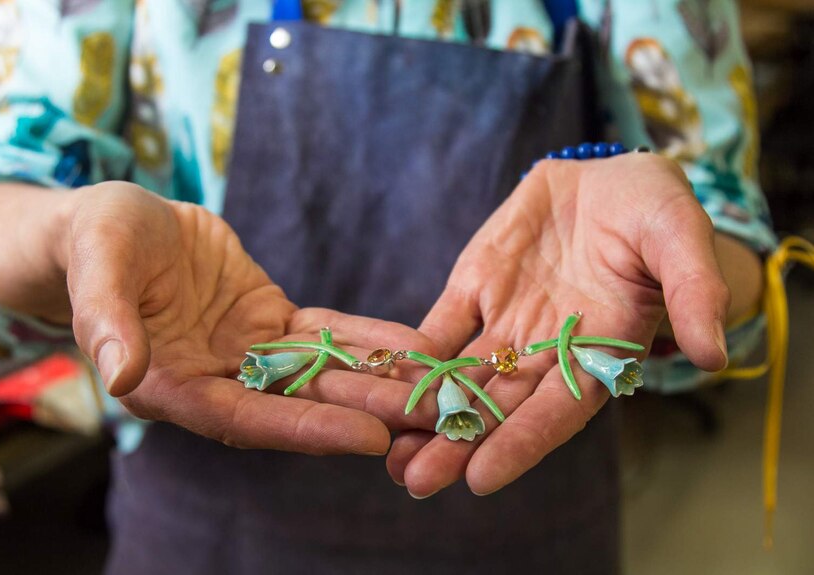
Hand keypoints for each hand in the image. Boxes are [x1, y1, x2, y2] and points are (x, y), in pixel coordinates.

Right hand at [0, 180, 436, 454]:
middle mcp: (215, 380)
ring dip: (378, 381)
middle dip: (362, 411)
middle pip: (296, 405)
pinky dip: (367, 340)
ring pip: (319, 373)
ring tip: (438, 389)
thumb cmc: (94, 242)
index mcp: (169, 386)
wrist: (117, 223)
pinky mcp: (268, 320)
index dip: (303, 429)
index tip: (367, 439)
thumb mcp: (98, 267)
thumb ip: (108, 321)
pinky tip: (415, 346)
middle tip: (429, 420)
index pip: (243, 419)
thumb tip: (121, 376)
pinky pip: (324, 333)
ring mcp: (246, 352)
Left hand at [387, 154, 731, 496]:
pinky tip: (381, 378)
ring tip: (388, 452)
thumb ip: (693, 291)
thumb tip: (714, 352)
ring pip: (463, 377)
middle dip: (460, 444)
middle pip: (501, 406)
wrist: (605, 176)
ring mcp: (506, 320)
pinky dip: (412, 353)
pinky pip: (440, 325)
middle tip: (418, 482)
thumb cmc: (654, 208)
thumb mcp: (679, 237)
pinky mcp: (473, 288)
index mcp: (600, 350)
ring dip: (427, 412)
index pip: (559, 408)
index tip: (482, 478)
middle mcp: (548, 348)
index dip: (523, 442)